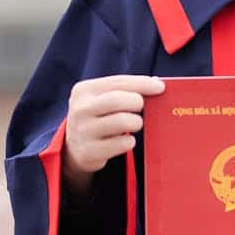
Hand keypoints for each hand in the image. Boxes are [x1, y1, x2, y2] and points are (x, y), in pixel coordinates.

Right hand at [63, 74, 163, 192]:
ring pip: (122, 121)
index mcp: (84, 90)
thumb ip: (126, 89)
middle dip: (137, 103)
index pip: (118, 82)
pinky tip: (126, 140)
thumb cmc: (98, 116)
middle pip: (118, 100)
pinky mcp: (89, 152)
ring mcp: (82, 131)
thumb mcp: (102, 99)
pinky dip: (130, 142)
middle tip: (142, 108)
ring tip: (134, 124)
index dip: (142, 83)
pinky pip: (122, 144)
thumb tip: (157, 84)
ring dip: (136, 122)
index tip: (160, 87)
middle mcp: (80, 109)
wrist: (75, 147)